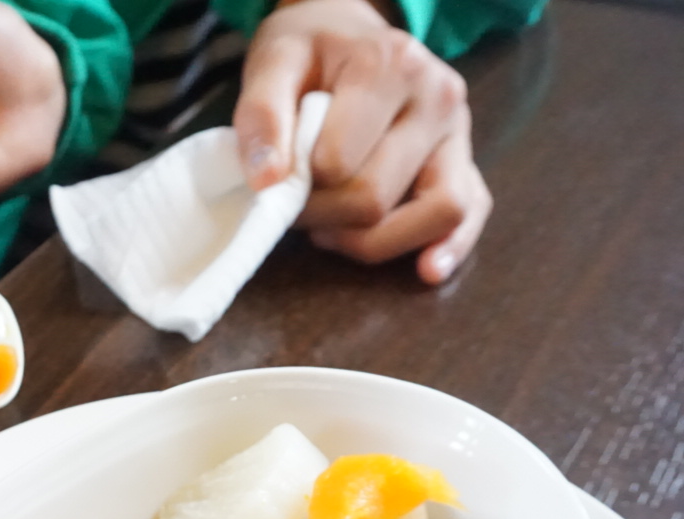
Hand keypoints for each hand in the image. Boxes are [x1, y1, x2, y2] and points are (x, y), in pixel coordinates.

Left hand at [234, 0, 489, 283]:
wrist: (346, 32)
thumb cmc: (308, 51)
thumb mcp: (272, 62)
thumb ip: (262, 115)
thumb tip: (267, 181)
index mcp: (389, 66)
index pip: (339, 166)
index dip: (298, 191)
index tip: (276, 183)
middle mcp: (436, 97)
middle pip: (378, 197)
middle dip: (326, 218)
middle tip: (296, 206)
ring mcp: (457, 131)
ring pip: (437, 213)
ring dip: (374, 241)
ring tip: (333, 230)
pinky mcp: (465, 159)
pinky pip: (472, 210)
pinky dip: (451, 246)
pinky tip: (426, 269)